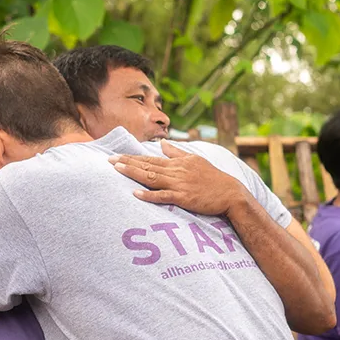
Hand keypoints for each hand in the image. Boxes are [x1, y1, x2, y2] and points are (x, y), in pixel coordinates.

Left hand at [109, 140, 246, 215]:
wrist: (231, 193)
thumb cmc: (213, 178)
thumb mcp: (195, 160)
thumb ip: (177, 152)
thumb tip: (162, 142)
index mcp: (178, 163)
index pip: (150, 159)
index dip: (132, 157)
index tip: (116, 156)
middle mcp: (176, 171)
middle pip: (147, 166)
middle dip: (127, 163)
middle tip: (108, 160)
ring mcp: (179, 184)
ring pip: (152, 177)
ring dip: (134, 173)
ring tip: (117, 170)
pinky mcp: (184, 197)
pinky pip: (163, 196)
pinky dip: (149, 195)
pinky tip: (135, 193)